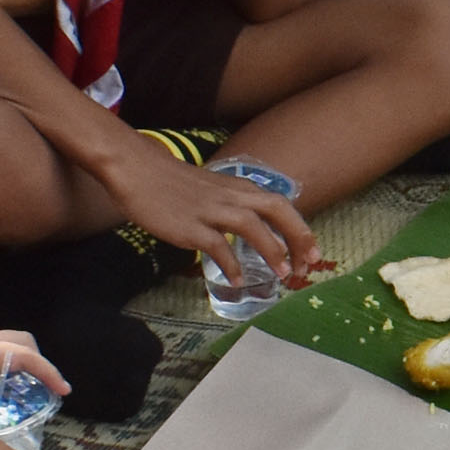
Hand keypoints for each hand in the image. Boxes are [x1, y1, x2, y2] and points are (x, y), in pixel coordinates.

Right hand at [96, 142, 316, 283]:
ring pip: (251, 225)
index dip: (301, 229)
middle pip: (276, 210)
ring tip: (282, 275)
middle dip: (297, 237)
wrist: (137, 169)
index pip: (281, 205)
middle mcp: (230, 196)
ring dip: (271, 249)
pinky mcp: (189, 225)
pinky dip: (229, 264)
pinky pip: (216, 245)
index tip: (312, 254)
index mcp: (239, 188)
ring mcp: (209, 210)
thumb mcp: (214, 190)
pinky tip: (236, 280)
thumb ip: (235, 206)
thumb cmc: (173, 183)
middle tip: (307, 265)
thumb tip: (255, 232)